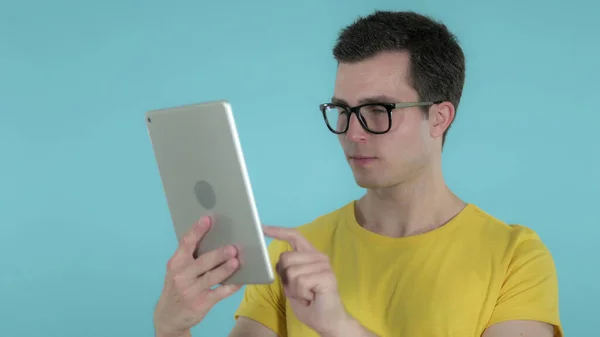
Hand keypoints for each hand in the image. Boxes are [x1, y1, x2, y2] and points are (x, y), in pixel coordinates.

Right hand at [153, 216, 241, 336]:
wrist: (168, 317)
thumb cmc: (178, 286)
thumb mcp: (178, 270)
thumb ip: (191, 256)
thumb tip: (215, 237)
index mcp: (176, 263)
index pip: (186, 243)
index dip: (197, 230)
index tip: (208, 219)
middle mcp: (181, 276)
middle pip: (202, 261)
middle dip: (218, 254)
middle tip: (232, 247)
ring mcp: (191, 291)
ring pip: (211, 277)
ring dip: (225, 269)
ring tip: (236, 261)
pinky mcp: (201, 303)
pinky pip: (219, 293)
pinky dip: (231, 286)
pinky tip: (240, 280)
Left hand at [263, 226, 351, 336]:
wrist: (327, 321)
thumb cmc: (309, 303)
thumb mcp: (291, 283)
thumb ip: (286, 270)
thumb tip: (276, 260)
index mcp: (310, 255)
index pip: (295, 236)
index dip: (278, 231)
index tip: (263, 228)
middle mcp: (318, 257)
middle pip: (286, 257)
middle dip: (285, 278)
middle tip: (299, 290)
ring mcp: (324, 265)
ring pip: (291, 272)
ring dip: (294, 290)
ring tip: (307, 295)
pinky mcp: (327, 276)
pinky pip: (300, 282)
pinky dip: (301, 294)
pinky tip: (311, 297)